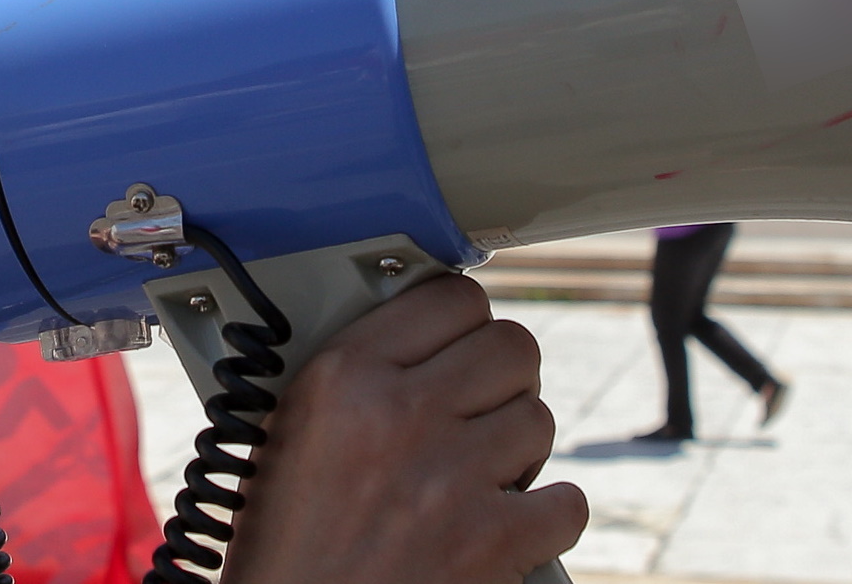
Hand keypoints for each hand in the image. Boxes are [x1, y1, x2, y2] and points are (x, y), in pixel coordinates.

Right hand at [223, 274, 584, 583]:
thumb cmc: (285, 554)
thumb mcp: (287, 438)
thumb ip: (359, 377)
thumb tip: (434, 335)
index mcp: (342, 379)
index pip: (453, 297)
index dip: (468, 328)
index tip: (464, 351)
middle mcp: (399, 416)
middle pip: (514, 347)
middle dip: (504, 384)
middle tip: (480, 419)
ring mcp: (449, 478)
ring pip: (539, 420)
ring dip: (518, 454)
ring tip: (478, 484)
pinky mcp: (490, 541)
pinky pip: (567, 502)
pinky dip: (547, 522)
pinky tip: (512, 530)